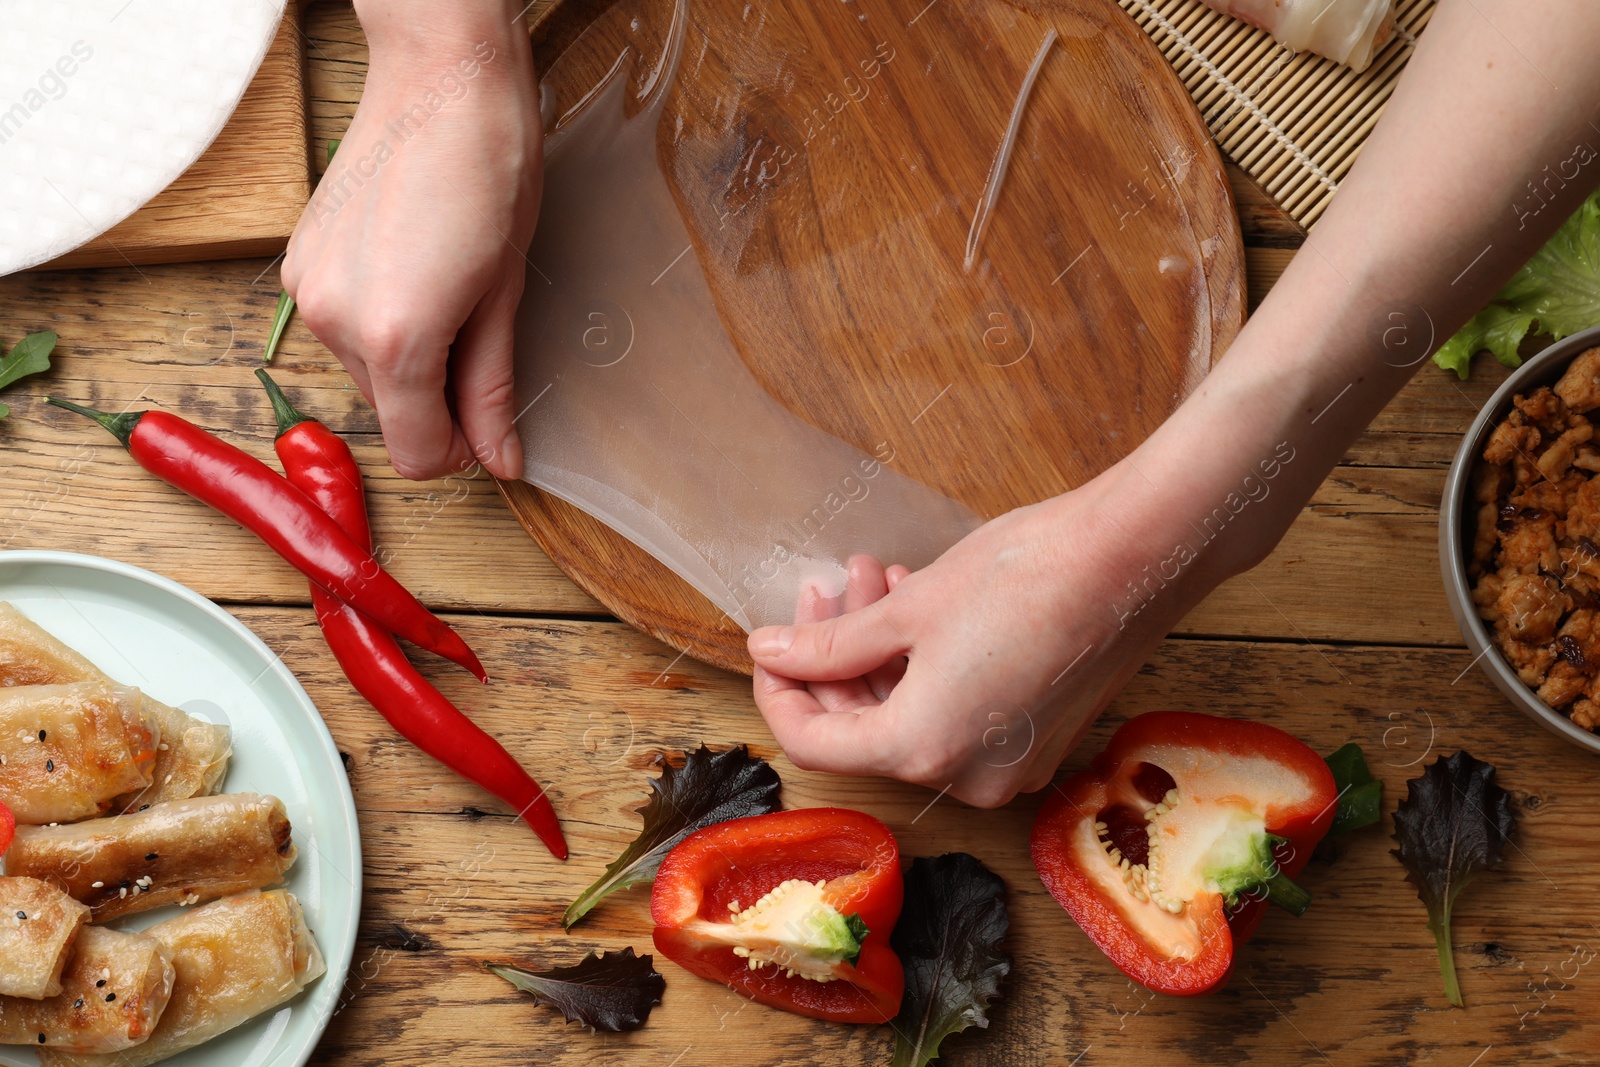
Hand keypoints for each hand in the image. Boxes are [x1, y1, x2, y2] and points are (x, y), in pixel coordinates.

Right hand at [282, 0, 540, 480]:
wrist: (440, 80)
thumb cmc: (490, 172)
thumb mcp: (505, 294)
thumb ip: (493, 388)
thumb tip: (501, 460)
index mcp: (396, 340)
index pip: (418, 454)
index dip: (461, 451)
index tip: (488, 424)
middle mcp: (335, 323)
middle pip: (393, 412)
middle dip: (438, 395)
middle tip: (481, 331)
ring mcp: (305, 291)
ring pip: (367, 372)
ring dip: (410, 355)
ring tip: (449, 287)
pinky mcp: (296, 264)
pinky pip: (343, 327)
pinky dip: (380, 320)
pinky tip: (414, 268)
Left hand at [748, 460, 1222, 807]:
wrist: (1136, 558)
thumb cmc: (1026, 574)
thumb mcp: (909, 606)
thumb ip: (831, 642)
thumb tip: (771, 650)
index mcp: (923, 748)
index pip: (814, 743)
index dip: (779, 690)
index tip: (772, 641)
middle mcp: (965, 776)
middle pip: (865, 732)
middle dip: (836, 657)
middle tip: (832, 584)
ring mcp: (1008, 766)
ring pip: (912, 720)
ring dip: (882, 655)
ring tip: (878, 577)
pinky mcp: (1039, 742)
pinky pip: (957, 719)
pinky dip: (927, 671)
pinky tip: (921, 605)